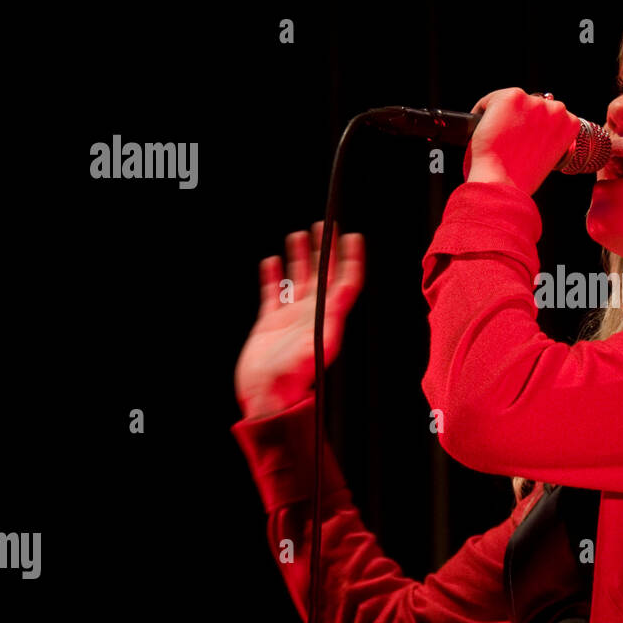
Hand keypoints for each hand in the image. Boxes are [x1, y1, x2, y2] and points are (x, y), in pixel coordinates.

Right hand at [234, 221, 364, 418]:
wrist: (268, 398)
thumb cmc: (294, 378)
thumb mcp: (317, 346)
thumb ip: (329, 318)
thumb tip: (341, 292)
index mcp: (328, 317)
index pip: (345, 282)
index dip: (351, 259)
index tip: (354, 236)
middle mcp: (311, 315)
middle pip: (322, 275)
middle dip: (325, 250)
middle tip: (324, 224)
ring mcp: (290, 318)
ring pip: (297, 279)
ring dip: (300, 257)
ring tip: (298, 235)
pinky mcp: (269, 324)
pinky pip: (272, 293)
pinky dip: (272, 277)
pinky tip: (271, 262)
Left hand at [462, 88, 582, 195]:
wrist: (503, 181)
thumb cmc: (522, 177)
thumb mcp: (547, 157)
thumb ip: (546, 137)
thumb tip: (530, 126)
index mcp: (570, 123)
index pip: (550, 116)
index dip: (533, 128)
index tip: (522, 140)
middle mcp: (557, 109)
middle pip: (532, 106)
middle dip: (520, 119)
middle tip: (507, 140)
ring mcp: (534, 101)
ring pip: (512, 102)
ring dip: (503, 115)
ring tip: (497, 137)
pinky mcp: (512, 97)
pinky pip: (492, 100)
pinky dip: (483, 112)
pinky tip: (485, 130)